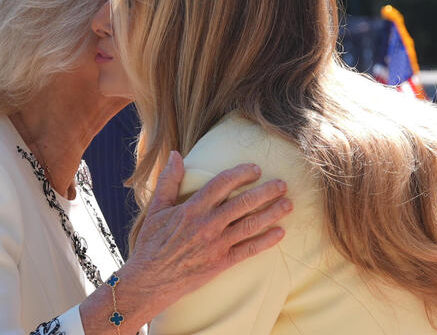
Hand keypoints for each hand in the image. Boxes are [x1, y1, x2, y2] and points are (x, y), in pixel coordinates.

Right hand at [115, 151, 291, 323]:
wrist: (148, 281)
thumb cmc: (151, 244)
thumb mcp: (156, 209)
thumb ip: (168, 180)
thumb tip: (175, 154)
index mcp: (192, 208)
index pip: (222, 183)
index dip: (242, 174)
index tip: (256, 169)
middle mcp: (207, 224)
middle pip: (243, 202)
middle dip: (266, 191)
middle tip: (282, 184)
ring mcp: (216, 244)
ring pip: (250, 225)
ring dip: (272, 213)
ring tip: (288, 204)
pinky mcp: (221, 263)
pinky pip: (248, 250)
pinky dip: (266, 241)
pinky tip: (280, 233)